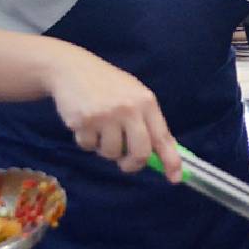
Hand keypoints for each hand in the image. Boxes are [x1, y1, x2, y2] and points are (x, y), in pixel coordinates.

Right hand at [45, 43, 180, 181]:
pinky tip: (85, 123)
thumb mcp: (133, 96)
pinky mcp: (84, 121)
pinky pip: (88, 147)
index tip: (175, 178)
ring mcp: (107, 115)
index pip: (163, 137)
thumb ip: (146, 122)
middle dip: (132, 164)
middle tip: (125, 162)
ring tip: (100, 129)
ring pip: (111, 154)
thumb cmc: (108, 85)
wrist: (73, 69)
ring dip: (105, 149)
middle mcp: (129, 109)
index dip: (171, 160)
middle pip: (140, 153)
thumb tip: (158, 155)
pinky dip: (86, 141)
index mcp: (146, 102)